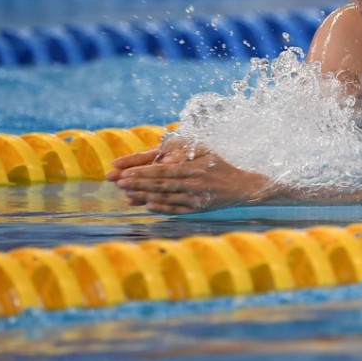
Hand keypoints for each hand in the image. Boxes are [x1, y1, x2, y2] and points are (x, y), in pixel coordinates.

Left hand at [105, 140, 271, 213]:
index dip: (142, 172)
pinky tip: (147, 206)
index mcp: (192, 168)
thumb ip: (184, 152)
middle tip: (119, 183)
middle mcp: (192, 183)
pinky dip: (161, 208)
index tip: (126, 173)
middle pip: (160, 184)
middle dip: (138, 183)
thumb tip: (166, 157)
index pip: (162, 170)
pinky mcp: (197, 209)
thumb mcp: (205, 151)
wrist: (242, 187)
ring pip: (165, 197)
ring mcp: (194, 198)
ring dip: (145, 196)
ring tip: (127, 194)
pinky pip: (176, 209)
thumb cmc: (220, 165)